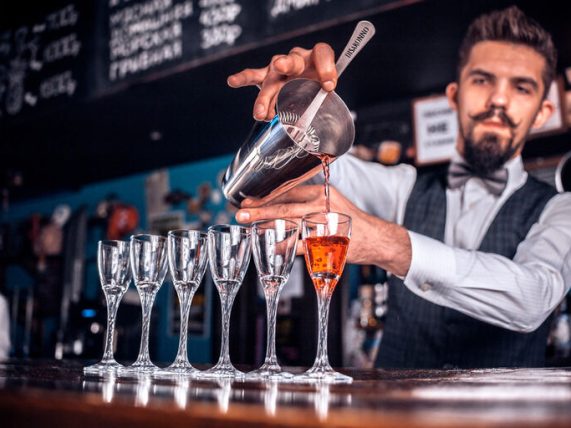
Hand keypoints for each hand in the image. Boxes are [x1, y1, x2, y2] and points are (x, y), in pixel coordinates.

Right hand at [227, 43, 337, 120]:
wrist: (308, 89)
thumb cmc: (318, 87)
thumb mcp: (328, 89)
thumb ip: (328, 86)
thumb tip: (326, 88)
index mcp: (316, 58)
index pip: (322, 53)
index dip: (326, 67)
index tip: (329, 85)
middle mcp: (296, 59)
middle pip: (291, 61)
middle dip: (285, 64)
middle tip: (280, 66)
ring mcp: (279, 68)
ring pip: (271, 77)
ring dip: (265, 96)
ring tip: (260, 113)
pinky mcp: (267, 78)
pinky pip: (253, 76)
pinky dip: (242, 78)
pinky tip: (232, 81)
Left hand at [235, 185, 411, 276]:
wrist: (376, 239)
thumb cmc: (350, 221)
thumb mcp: (331, 203)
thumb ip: (309, 201)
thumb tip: (280, 202)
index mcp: (321, 193)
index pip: (289, 191)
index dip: (266, 195)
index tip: (248, 199)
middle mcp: (322, 206)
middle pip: (286, 207)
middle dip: (261, 210)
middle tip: (241, 213)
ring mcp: (325, 225)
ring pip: (290, 224)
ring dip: (268, 227)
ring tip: (250, 228)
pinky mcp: (328, 243)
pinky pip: (302, 245)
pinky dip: (286, 247)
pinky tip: (271, 248)